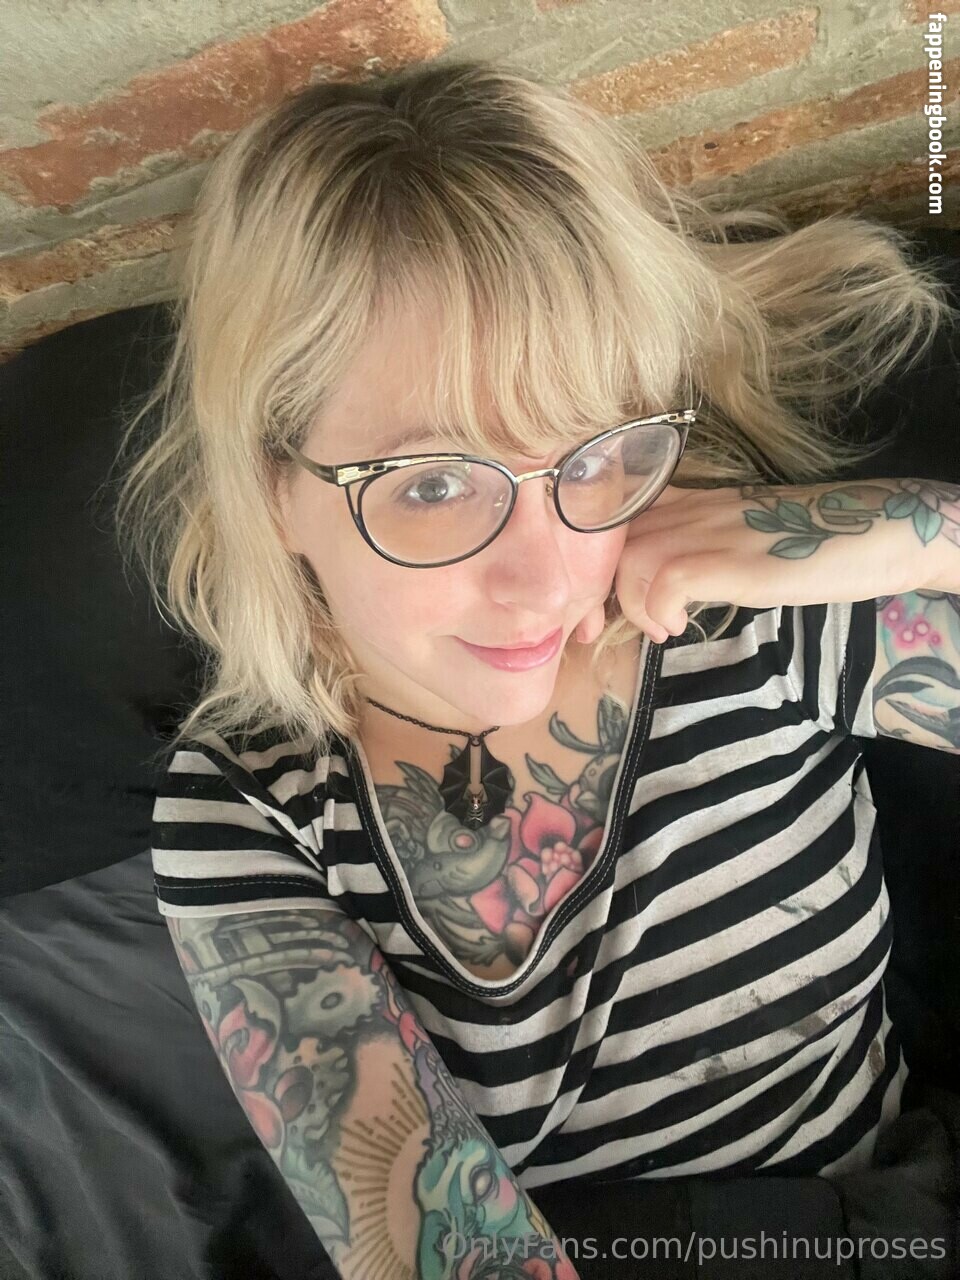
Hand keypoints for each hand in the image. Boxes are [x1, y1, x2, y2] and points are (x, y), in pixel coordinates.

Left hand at [607, 481, 925, 641]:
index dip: (597, 562)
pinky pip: (668, 580)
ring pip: (631, 558)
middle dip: (603, 590)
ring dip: (633, 603)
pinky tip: (678, 629)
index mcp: (694, 502)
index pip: (618, 518)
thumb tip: (667, 588)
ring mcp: (713, 532)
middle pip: (613, 540)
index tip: (602, 604)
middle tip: (621, 626)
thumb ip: (700, 551)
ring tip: (662, 630)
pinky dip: (660, 611)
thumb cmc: (813, 542)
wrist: (877, 532)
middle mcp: (695, 509)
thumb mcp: (741, 539)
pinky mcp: (734, 561)